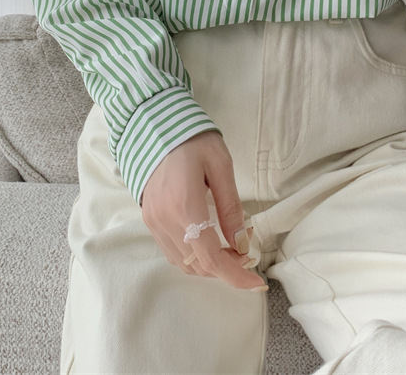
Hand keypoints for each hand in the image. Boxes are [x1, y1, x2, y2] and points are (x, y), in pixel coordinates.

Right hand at [140, 131, 264, 289]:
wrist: (153, 123)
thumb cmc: (191, 138)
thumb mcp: (220, 165)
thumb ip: (231, 207)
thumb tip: (242, 242)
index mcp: (184, 206)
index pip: (211, 258)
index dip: (235, 276)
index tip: (257, 282)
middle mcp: (164, 220)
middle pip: (198, 265)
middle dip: (226, 268)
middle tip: (247, 250)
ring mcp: (153, 221)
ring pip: (184, 263)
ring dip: (210, 264)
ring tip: (232, 245)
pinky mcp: (149, 219)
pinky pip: (172, 251)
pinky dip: (194, 256)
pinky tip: (210, 240)